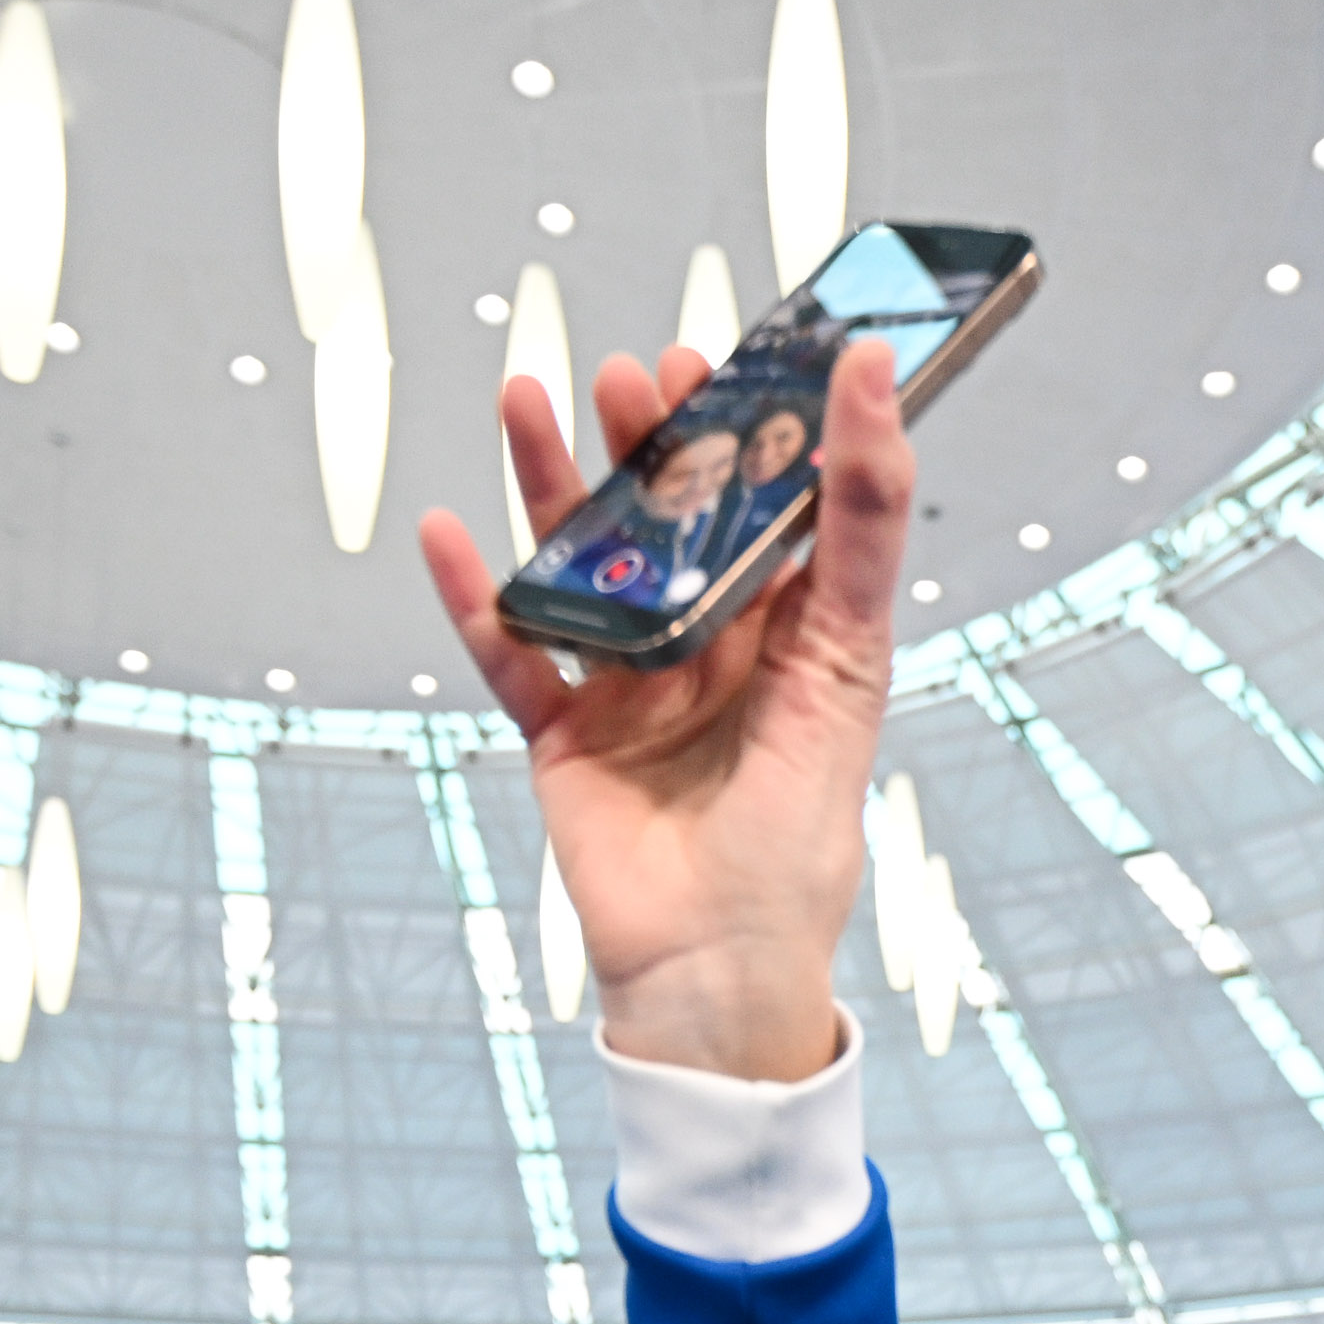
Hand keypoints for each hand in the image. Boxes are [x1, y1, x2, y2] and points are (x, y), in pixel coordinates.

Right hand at [418, 335, 913, 1081]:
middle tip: (634, 376)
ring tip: (525, 395)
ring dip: (548, 483)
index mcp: (790, 633)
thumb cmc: (797, 836)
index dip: (747, 433)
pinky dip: (473, 595)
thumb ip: (862, 520)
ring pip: (582, 565)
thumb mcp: (849, 656)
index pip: (768, 508)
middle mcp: (709, 650)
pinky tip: (447, 532)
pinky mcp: (566, 738)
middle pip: (668, 523)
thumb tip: (876, 378)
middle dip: (647, 444)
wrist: (716, 966)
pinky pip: (511, 654)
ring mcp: (630, 690)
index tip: (729, 356)